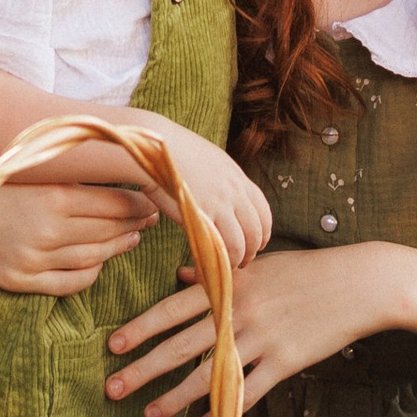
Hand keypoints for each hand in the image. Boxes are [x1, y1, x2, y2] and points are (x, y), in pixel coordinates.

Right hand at [0, 160, 158, 297]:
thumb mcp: (29, 171)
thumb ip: (68, 178)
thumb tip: (115, 177)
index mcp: (52, 198)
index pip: (114, 204)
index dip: (139, 203)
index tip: (153, 199)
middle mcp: (47, 231)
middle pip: (109, 232)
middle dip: (135, 224)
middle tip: (152, 217)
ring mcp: (34, 260)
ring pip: (95, 258)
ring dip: (118, 248)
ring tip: (131, 237)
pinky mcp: (21, 281)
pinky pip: (71, 283)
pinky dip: (91, 273)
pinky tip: (99, 262)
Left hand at [104, 242, 404, 416]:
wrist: (360, 283)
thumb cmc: (308, 271)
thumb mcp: (259, 264)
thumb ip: (218, 273)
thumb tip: (179, 275)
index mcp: (230, 284)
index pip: (174, 308)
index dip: (142, 327)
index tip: (114, 344)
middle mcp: (239, 311)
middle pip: (181, 344)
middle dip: (144, 367)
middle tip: (111, 387)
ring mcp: (263, 337)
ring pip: (210, 372)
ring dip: (175, 396)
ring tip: (148, 414)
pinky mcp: (286, 361)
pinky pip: (249, 392)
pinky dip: (225, 410)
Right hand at [140, 115, 274, 268]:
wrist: (153, 148)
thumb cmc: (171, 152)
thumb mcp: (206, 159)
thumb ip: (217, 177)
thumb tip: (216, 190)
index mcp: (236, 176)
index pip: (263, 209)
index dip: (263, 230)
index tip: (255, 242)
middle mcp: (234, 190)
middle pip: (257, 229)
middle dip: (252, 250)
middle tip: (241, 261)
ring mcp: (220, 204)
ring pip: (241, 244)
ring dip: (236, 261)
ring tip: (224, 268)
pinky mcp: (203, 217)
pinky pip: (221, 249)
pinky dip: (218, 264)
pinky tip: (207, 267)